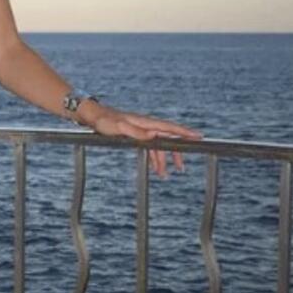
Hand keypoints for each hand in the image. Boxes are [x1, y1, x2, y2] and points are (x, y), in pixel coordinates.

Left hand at [82, 104, 202, 178]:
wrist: (93, 116)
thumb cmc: (105, 121)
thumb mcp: (119, 128)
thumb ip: (136, 132)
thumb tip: (154, 135)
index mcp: (145, 122)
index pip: (169, 128)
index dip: (184, 133)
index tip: (198, 137)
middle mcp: (146, 125)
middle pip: (167, 139)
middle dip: (176, 153)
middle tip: (182, 168)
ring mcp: (141, 130)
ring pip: (158, 146)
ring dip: (162, 160)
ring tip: (165, 176)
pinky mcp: (135, 135)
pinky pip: (149, 148)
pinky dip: (153, 158)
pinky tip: (154, 168)